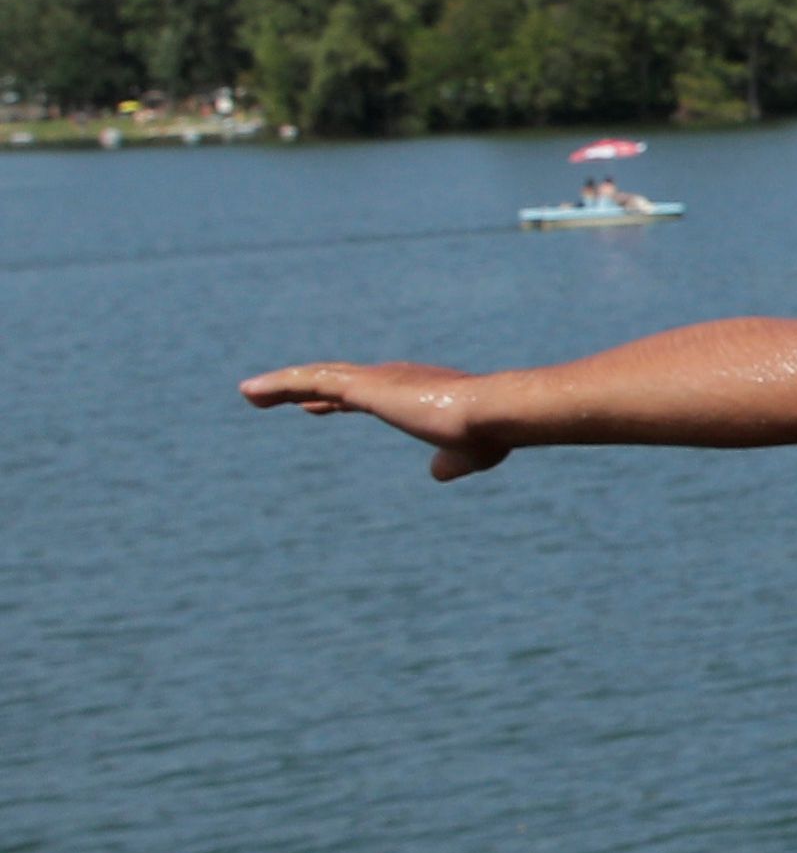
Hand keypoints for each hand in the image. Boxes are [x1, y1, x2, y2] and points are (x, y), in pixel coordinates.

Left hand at [241, 360, 508, 480]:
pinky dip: (277, 385)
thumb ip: (450, 462)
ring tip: (248, 394)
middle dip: (310, 389)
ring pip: (317, 379)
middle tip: (284, 398)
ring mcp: (375, 380)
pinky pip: (308, 381)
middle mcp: (393, 378)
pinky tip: (250, 392)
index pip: (367, 395)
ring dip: (281, 386)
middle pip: (337, 382)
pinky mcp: (361, 387)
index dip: (339, 401)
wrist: (491, 413)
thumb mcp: (467, 454)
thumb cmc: (488, 433)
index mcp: (415, 392)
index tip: (317, 406)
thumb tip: (436, 474)